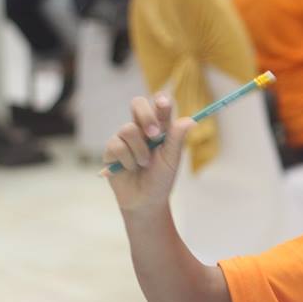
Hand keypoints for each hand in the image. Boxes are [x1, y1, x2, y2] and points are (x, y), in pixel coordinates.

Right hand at [102, 94, 193, 212]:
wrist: (145, 201)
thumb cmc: (161, 179)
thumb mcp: (172, 160)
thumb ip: (177, 139)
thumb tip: (191, 120)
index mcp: (160, 128)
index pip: (159, 106)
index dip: (160, 100)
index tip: (163, 103)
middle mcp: (141, 128)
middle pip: (137, 104)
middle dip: (146, 116)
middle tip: (155, 134)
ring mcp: (125, 137)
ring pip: (128, 129)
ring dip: (140, 150)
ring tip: (144, 164)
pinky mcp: (111, 148)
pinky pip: (117, 145)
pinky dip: (127, 160)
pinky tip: (130, 169)